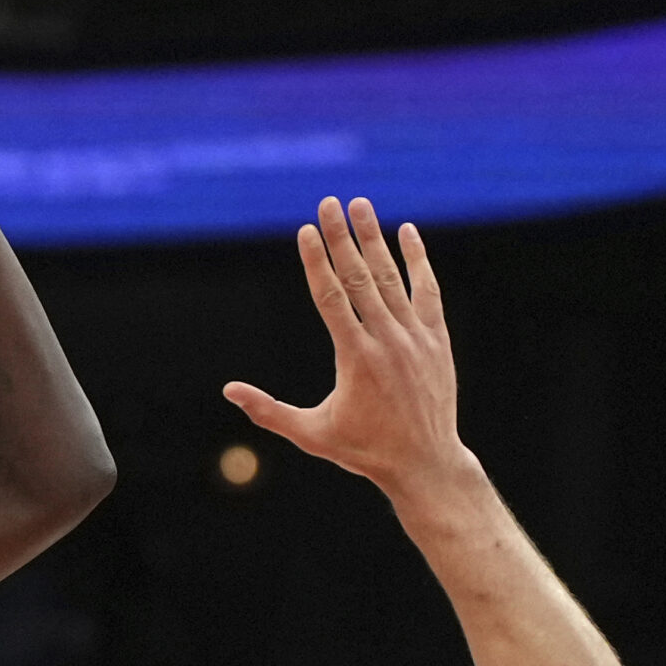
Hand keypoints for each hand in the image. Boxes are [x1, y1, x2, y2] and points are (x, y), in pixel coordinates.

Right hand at [224, 197, 471, 498]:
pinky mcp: (436, 339)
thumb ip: (269, 411)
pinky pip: (427, 291)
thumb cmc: (363, 451)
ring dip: (375, 239)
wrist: (425, 463)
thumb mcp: (312, 434)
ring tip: (360, 206)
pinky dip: (418, 261)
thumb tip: (229, 391)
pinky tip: (407, 232)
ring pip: (392, 278)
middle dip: (342, 237)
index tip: (306, 230)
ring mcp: (415, 337)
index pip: (331, 298)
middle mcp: (387, 341)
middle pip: (360, 278)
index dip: (316, 261)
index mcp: (356, 359)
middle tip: (329, 202)